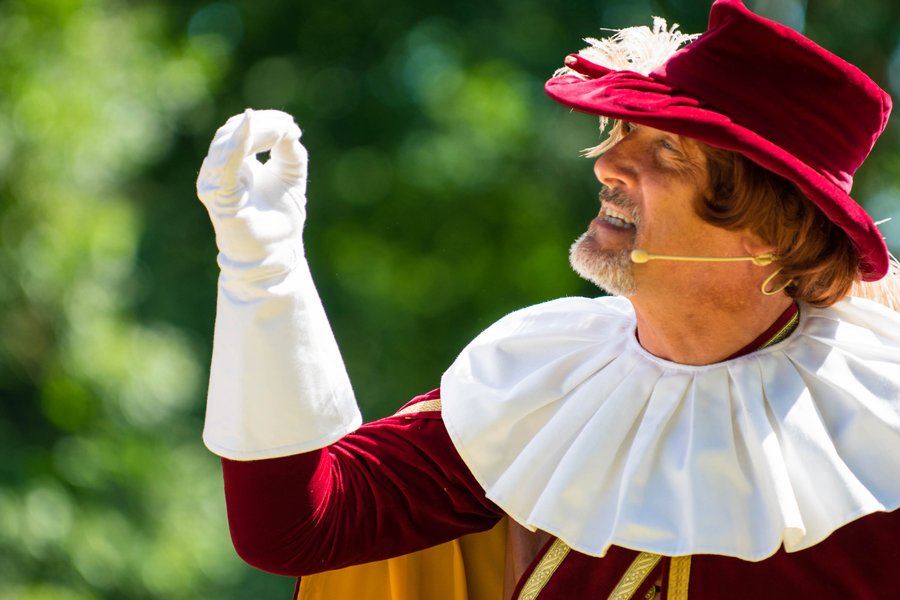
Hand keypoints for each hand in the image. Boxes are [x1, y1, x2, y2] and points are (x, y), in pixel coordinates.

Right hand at [197, 109, 307, 278]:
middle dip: (262, 124)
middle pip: (231, 132)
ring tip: (282, 129)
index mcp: (230, 165)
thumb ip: (288, 149)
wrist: (275, 256)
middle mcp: (217, 172)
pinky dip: (238, 142)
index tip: (289, 124)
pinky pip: (225, 163)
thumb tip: (289, 126)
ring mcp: (213, 183)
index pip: (238, 132)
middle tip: (288, 125)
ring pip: (227, 143)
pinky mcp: (220, 195)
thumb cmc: (280, 219)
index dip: (263, 123)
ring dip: (256, 130)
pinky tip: (250, 124)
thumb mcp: (290, 175)